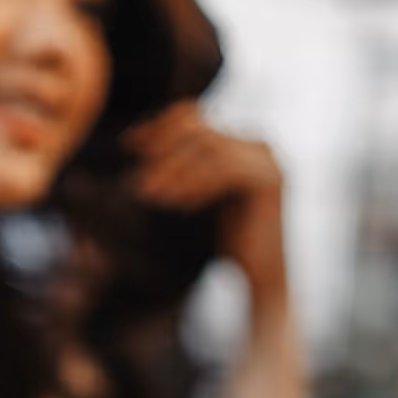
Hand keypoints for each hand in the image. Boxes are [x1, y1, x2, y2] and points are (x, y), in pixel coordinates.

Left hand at [122, 103, 286, 301]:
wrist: (261, 278)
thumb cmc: (225, 243)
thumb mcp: (197, 198)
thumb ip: (183, 170)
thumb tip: (141, 148)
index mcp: (240, 143)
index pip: (192, 119)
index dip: (157, 127)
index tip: (128, 144)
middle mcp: (257, 145)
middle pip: (198, 128)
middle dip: (162, 149)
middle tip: (139, 178)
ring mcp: (266, 159)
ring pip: (208, 147)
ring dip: (174, 170)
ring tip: (150, 193)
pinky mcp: (269, 178)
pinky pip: (223, 169)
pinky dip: (196, 183)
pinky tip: (178, 204)